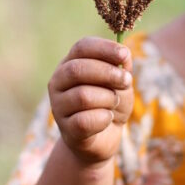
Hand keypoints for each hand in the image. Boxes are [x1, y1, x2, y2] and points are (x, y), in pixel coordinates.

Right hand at [47, 37, 133, 167]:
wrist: (105, 137)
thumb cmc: (110, 103)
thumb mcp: (120, 82)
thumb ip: (121, 67)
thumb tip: (124, 54)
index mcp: (70, 63)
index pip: (81, 47)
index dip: (103, 48)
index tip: (124, 54)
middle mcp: (58, 82)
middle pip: (77, 69)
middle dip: (107, 73)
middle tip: (127, 81)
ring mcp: (58, 106)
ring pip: (82, 96)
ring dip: (108, 99)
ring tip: (114, 103)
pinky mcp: (65, 129)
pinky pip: (84, 121)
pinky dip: (103, 118)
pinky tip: (108, 118)